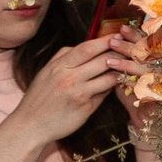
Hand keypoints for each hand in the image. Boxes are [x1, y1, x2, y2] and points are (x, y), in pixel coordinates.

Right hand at [9, 35, 131, 143]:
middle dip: (120, 54)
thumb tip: (85, 45)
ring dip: (121, 71)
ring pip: (109, 76)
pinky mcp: (86, 107)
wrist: (29, 126)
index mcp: (58, 66)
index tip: (118, 35)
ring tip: (129, 67)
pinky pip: (105, 93)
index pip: (87, 48)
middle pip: (103, 60)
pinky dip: (112, 87)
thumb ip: (63, 57)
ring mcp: (78, 93)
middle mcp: (68, 78)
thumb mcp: (45, 73)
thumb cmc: (39, 98)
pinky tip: (119, 83)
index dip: (105, 40)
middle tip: (131, 51)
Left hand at [109, 31, 158, 128]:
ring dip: (128, 63)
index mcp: (159, 61)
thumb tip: (107, 44)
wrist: (147, 122)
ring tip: (109, 60)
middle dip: (129, 46)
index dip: (136, 35)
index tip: (121, 29)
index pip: (149, 43)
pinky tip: (120, 81)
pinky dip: (134, 83)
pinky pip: (148, 87)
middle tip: (112, 41)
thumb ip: (122, 62)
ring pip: (147, 68)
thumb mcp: (128, 75)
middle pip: (149, 53)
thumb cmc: (136, 97)